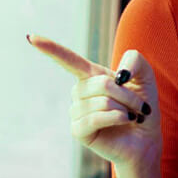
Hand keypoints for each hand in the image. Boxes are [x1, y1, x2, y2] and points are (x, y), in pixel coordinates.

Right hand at [28, 35, 161, 170]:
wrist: (146, 140)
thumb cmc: (142, 107)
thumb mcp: (145, 76)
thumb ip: (134, 60)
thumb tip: (118, 75)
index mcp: (91, 76)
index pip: (67, 59)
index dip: (50, 48)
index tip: (31, 37)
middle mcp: (79, 92)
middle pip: (102, 83)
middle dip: (127, 95)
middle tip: (139, 106)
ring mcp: (76, 111)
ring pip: (102, 101)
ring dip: (125, 108)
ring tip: (131, 116)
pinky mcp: (78, 130)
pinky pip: (95, 118)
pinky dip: (116, 118)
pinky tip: (123, 122)